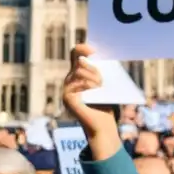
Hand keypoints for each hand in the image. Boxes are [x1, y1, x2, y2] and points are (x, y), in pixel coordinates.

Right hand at [62, 43, 120, 159]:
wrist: (104, 125)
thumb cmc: (107, 103)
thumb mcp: (106, 82)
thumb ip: (102, 69)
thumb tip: (106, 54)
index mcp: (78, 73)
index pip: (75, 53)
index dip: (82, 48)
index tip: (94, 49)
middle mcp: (69, 80)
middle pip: (79, 62)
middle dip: (94, 69)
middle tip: (103, 80)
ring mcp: (66, 89)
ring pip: (79, 72)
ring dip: (94, 78)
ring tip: (101, 87)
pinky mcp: (67, 99)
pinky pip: (77, 85)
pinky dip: (88, 86)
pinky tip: (96, 90)